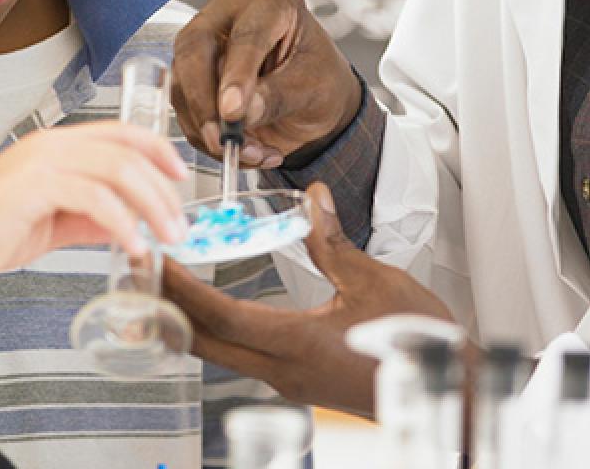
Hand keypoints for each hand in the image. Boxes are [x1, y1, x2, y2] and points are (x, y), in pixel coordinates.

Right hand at [0, 122, 188, 318]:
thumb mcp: (50, 222)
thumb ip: (88, 217)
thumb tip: (128, 223)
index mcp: (54, 146)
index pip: (119, 133)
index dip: (156, 150)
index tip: (180, 176)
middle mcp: (50, 145)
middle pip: (126, 152)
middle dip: (162, 188)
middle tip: (180, 223)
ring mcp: (40, 161)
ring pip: (117, 170)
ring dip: (151, 205)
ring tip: (167, 236)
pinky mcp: (33, 186)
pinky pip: (93, 198)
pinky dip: (121, 222)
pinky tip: (133, 245)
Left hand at [161, 183, 455, 417]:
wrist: (449, 391)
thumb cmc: (418, 345)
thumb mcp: (376, 282)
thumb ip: (334, 241)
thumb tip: (313, 198)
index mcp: (297, 344)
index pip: (220, 316)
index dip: (181, 289)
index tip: (154, 262)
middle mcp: (282, 369)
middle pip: (206, 341)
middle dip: (168, 307)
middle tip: (140, 271)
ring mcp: (287, 379)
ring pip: (220, 351)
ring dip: (187, 319)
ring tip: (163, 284)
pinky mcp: (296, 377)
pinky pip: (240, 354)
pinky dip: (213, 327)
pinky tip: (208, 308)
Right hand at [171, 0, 361, 166]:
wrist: (310, 99)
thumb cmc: (319, 79)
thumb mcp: (315, 88)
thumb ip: (279, 97)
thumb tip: (243, 113)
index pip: (248, 34)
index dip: (238, 74)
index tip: (234, 112)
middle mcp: (230, 11)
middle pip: (196, 48)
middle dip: (206, 101)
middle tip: (223, 139)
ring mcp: (204, 39)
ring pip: (182, 81)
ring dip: (208, 127)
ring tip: (248, 153)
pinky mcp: (188, 71)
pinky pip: (183, 106)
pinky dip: (205, 137)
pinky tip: (241, 151)